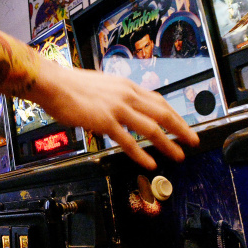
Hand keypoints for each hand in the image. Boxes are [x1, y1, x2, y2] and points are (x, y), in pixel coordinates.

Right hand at [33, 61, 198, 169]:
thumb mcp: (102, 86)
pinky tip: (150, 162)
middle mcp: (127, 95)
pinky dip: (141, 153)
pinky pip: (128, 140)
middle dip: (181, 128)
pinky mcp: (105, 121)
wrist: (54, 84)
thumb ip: (116, 96)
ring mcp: (117, 108)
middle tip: (193, 141)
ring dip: (168, 143)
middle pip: (162, 113)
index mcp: (126, 86)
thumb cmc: (71, 86)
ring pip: (151, 128)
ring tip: (178, 155)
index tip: (183, 124)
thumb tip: (124, 107)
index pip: (158, 100)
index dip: (174, 114)